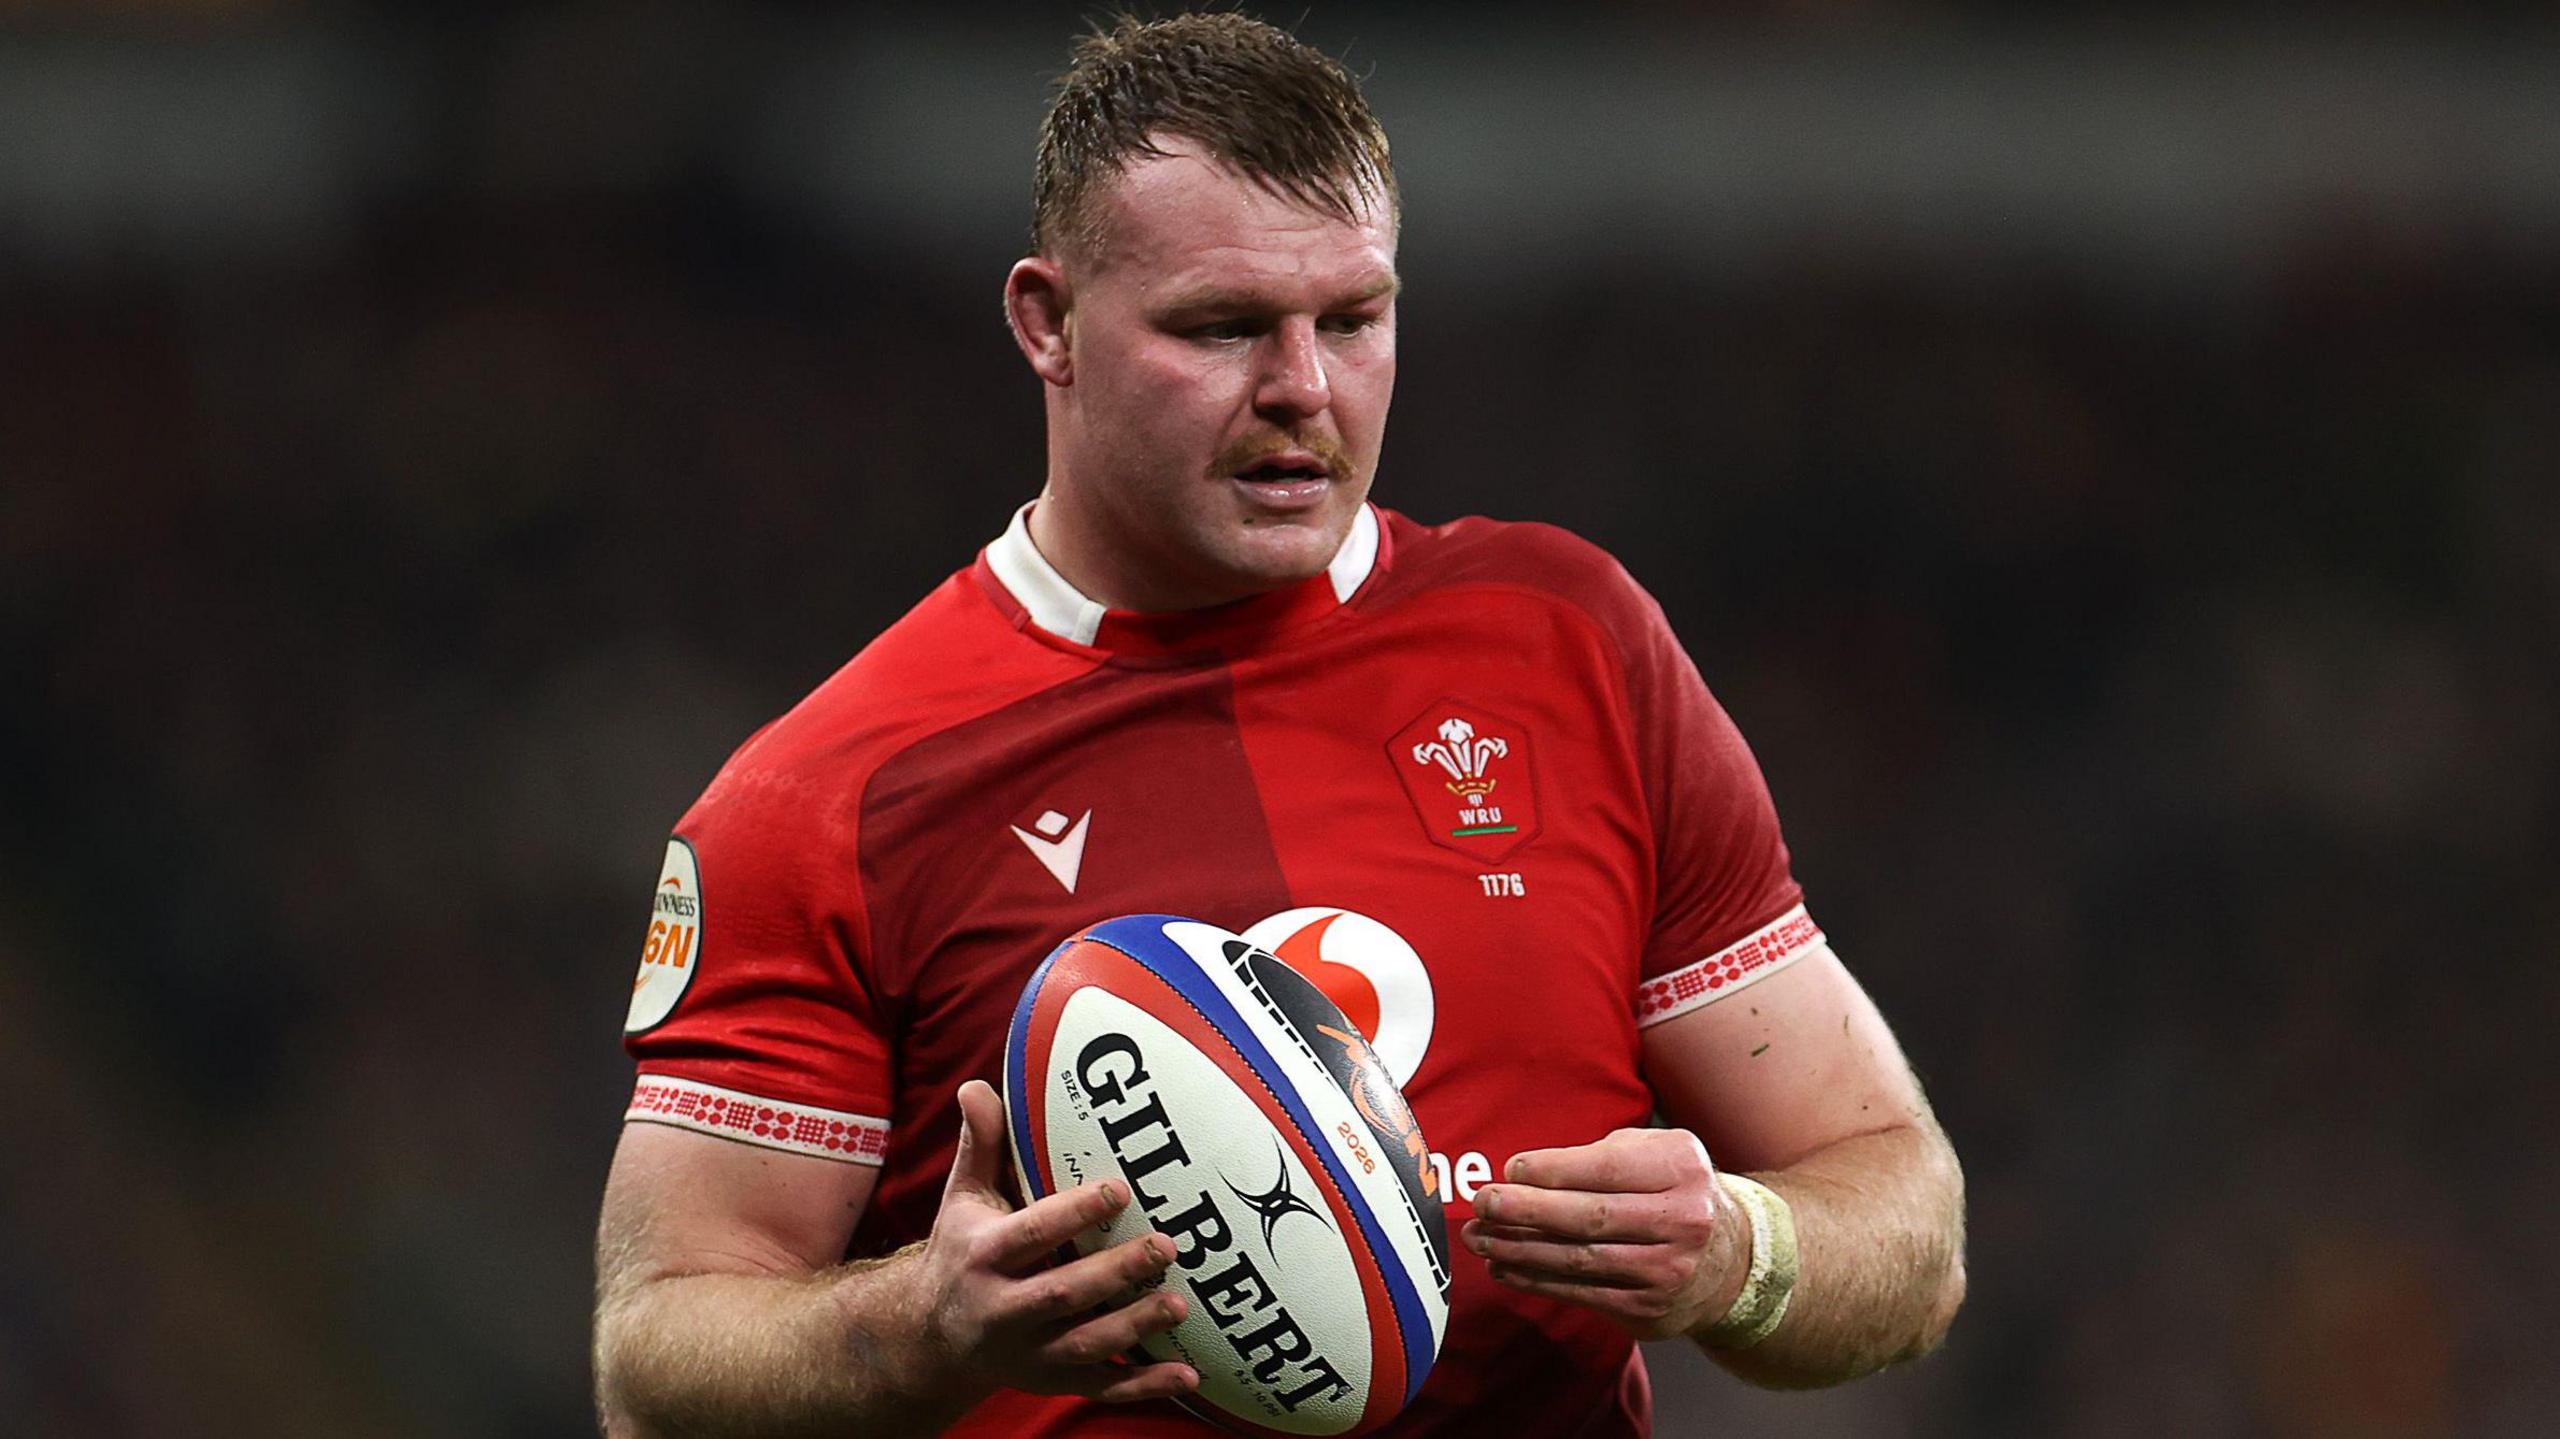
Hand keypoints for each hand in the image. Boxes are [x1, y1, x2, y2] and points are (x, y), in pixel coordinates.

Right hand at [912, 1080, 1199, 1402]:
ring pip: (1084, 1345)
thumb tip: (977, 1085)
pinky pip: (1100, 1388)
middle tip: (1166, 1245)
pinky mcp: (1050, 1381)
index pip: (1031, 1232)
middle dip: (1115, 1273)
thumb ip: (981, 1144)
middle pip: (1061, 1294)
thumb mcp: (963, 1199)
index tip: (1121, 1189)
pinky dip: (1143, 1387)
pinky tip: (1187, 1376)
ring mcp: (1028, 1352)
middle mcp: (1002, 1309)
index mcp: (983, 1255)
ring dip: (1134, 1329)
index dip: (1074, 1212)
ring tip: (1180, 1304)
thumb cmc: (961, 1252)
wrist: (929, 1338)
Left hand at [1462, 1126, 1748, 1339]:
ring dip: (1520, 1250)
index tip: (1511, 1168)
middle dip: (1528, 1210)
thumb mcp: (1656, 1153)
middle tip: (1484, 1203)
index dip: (1554, 1170)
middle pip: (1591, 1216)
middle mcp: (1682, 1220)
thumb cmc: (1673, 1192)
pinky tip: (1504, 1267)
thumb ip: (1601, 1156)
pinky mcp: (1648, 1308)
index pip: (1607, 1169)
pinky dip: (1536, 1281)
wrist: (1731, 1260)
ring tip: (1480, 1238)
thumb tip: (1524, 1174)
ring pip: (1580, 1259)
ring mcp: (1667, 1269)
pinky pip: (1581, 1293)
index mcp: (1681, 1169)